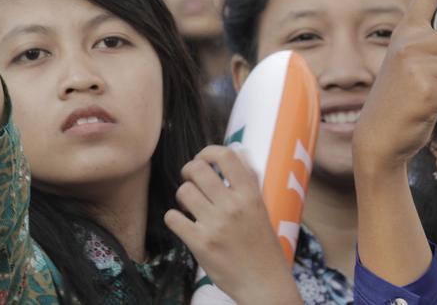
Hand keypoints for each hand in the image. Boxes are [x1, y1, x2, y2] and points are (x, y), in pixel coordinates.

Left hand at [166, 145, 301, 303]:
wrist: (264, 285)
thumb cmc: (262, 247)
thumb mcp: (263, 210)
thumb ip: (250, 181)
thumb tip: (239, 151)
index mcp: (250, 195)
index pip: (225, 155)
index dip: (207, 152)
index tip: (203, 160)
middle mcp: (233, 206)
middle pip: (198, 169)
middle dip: (189, 171)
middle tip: (191, 181)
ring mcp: (216, 225)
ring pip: (183, 191)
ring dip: (182, 196)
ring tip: (190, 206)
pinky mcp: (201, 243)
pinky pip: (172, 218)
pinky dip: (173, 219)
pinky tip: (184, 223)